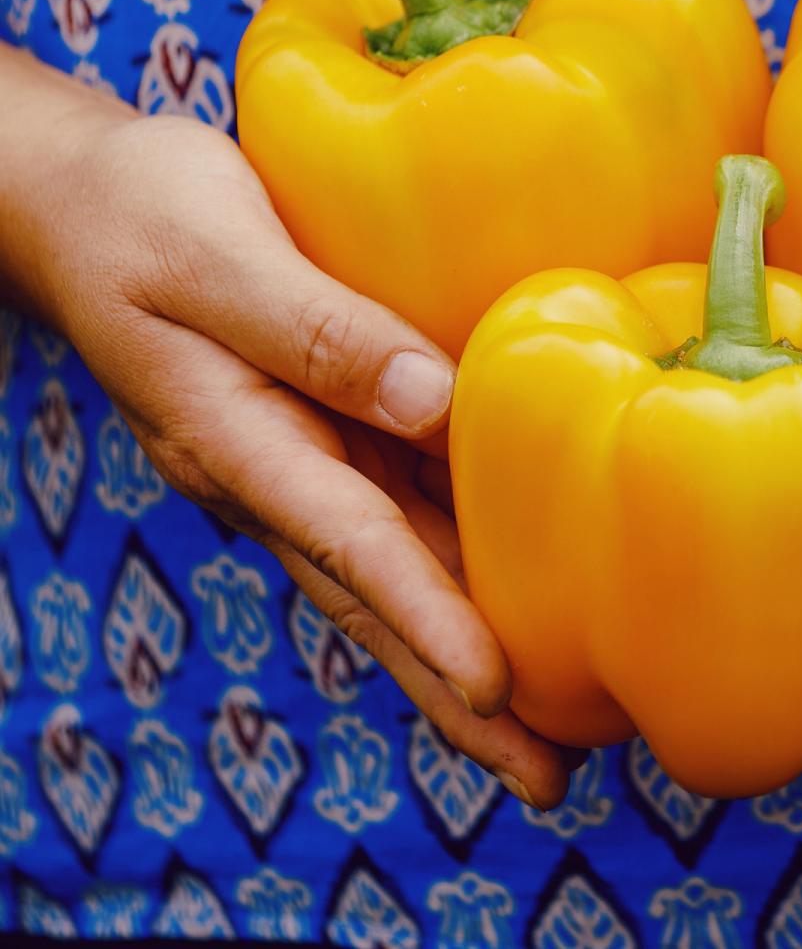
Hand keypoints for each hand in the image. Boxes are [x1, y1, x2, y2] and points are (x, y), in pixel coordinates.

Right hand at [3, 69, 569, 806]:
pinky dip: (454, 557)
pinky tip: (512, 587)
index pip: (348, 544)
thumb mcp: (217, 256)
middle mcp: (273, 469)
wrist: (82, 198)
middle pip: (377, 594)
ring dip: (464, 643)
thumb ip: (318, 329)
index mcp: (236, 441)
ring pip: (393, 564)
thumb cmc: (141, 211)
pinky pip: (399, 500)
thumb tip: (435, 398)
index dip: (424, 616)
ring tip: (545, 726)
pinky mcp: (325, 420)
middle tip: (544, 778)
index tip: (494, 688)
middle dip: (455, 692)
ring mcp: (297, 453)